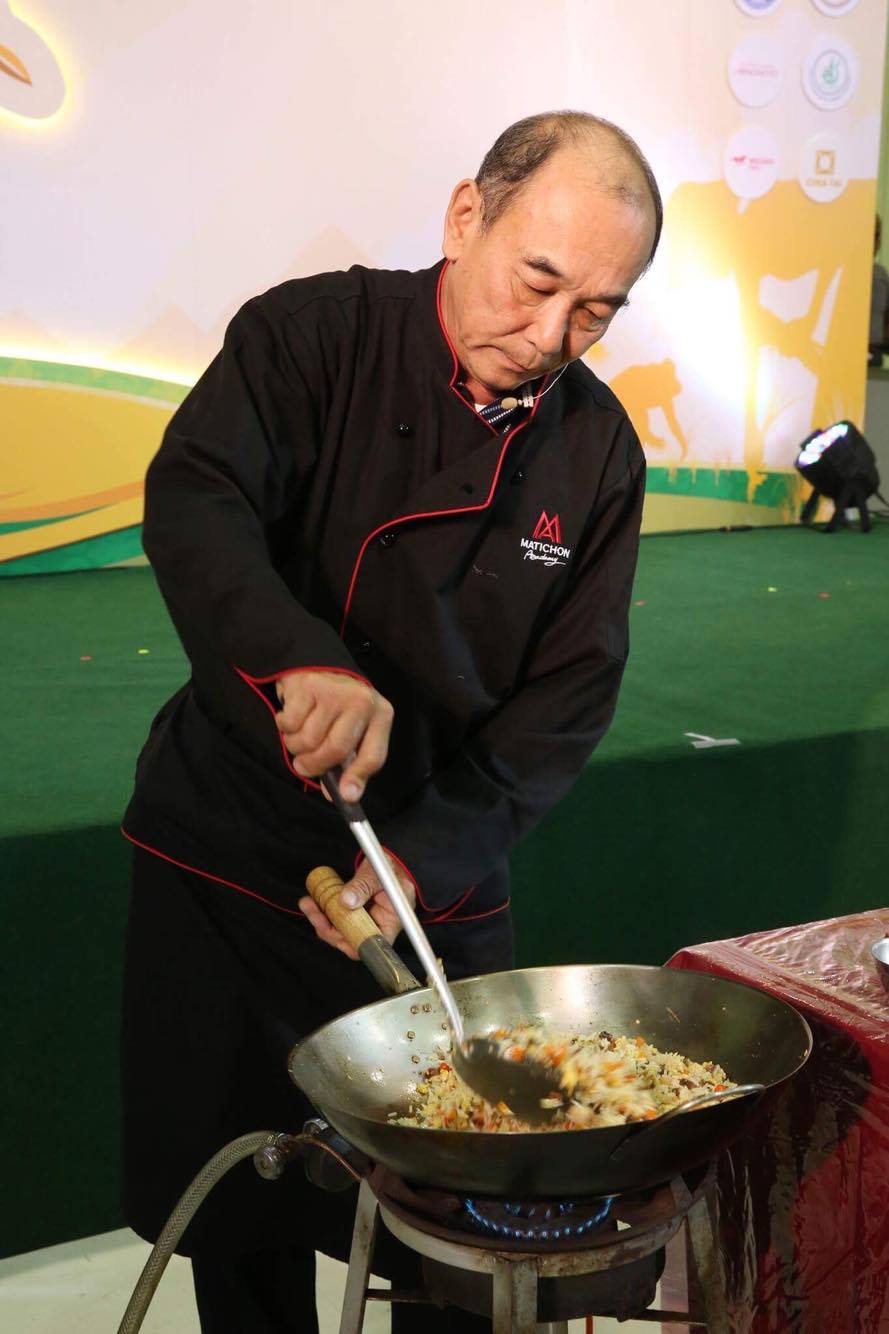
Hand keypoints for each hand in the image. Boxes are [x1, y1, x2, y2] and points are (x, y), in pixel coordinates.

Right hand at [275, 671, 392, 801]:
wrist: (317, 665)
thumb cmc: (337, 707)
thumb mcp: (353, 731)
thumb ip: (349, 764)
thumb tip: (343, 795)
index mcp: (380, 715)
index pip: (373, 756)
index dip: (357, 778)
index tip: (345, 795)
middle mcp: (362, 701)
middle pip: (335, 750)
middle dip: (314, 765)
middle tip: (303, 766)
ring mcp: (335, 692)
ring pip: (308, 740)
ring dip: (295, 746)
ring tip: (298, 736)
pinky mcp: (309, 686)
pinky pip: (289, 724)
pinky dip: (284, 728)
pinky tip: (292, 717)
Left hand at [298, 859, 415, 959]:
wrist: (383, 861)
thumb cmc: (389, 867)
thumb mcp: (377, 872)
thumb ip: (363, 885)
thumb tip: (346, 900)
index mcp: (393, 919)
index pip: (376, 943)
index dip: (355, 944)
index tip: (337, 935)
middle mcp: (378, 924)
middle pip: (352, 940)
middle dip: (329, 930)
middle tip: (315, 914)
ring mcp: (364, 921)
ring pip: (340, 931)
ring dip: (322, 920)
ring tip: (308, 904)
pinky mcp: (352, 914)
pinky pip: (336, 919)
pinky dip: (323, 912)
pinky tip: (313, 902)